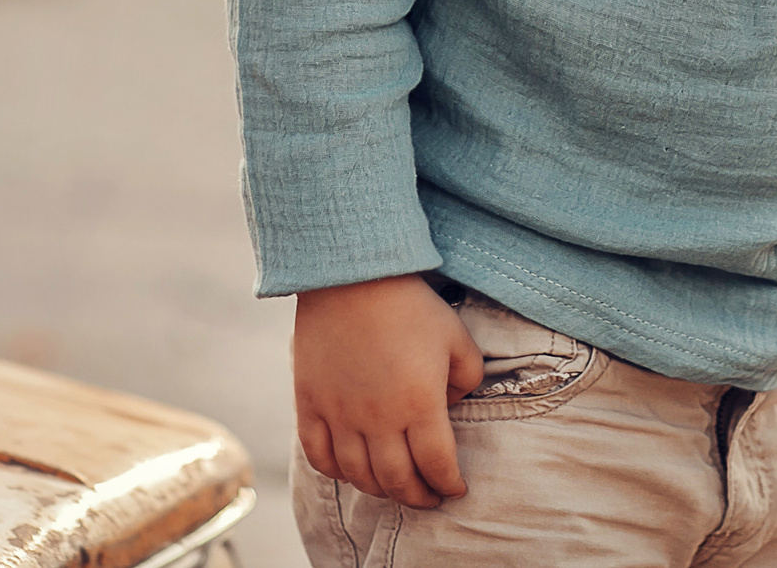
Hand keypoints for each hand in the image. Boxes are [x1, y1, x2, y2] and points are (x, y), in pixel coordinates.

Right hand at [293, 274, 485, 508]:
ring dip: (381, 489)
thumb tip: (452, 407)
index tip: (457, 489)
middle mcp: (378, 419)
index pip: (437, 465)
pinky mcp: (309, 405)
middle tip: (430, 498)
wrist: (351, 278)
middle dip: (418, 497)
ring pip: (359, 475)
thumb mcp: (457, 337)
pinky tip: (352, 470)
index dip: (450, 484)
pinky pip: (319, 456)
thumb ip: (467, 380)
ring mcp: (339, 415)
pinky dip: (337, 472)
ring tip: (395, 487)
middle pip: (398, 480)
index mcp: (419, 404)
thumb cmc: (411, 305)